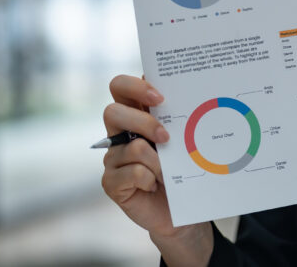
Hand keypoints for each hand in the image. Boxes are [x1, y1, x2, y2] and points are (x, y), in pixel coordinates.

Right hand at [101, 74, 211, 265]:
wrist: (180, 208)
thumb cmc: (181, 169)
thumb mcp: (182, 139)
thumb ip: (176, 117)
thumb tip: (185, 94)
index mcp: (135, 114)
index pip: (120, 87)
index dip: (135, 86)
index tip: (161, 97)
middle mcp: (120, 133)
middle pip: (112, 111)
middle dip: (143, 122)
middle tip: (166, 137)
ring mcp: (113, 158)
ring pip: (131, 147)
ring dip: (157, 161)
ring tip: (168, 172)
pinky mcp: (111, 182)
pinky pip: (132, 173)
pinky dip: (150, 179)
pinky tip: (155, 185)